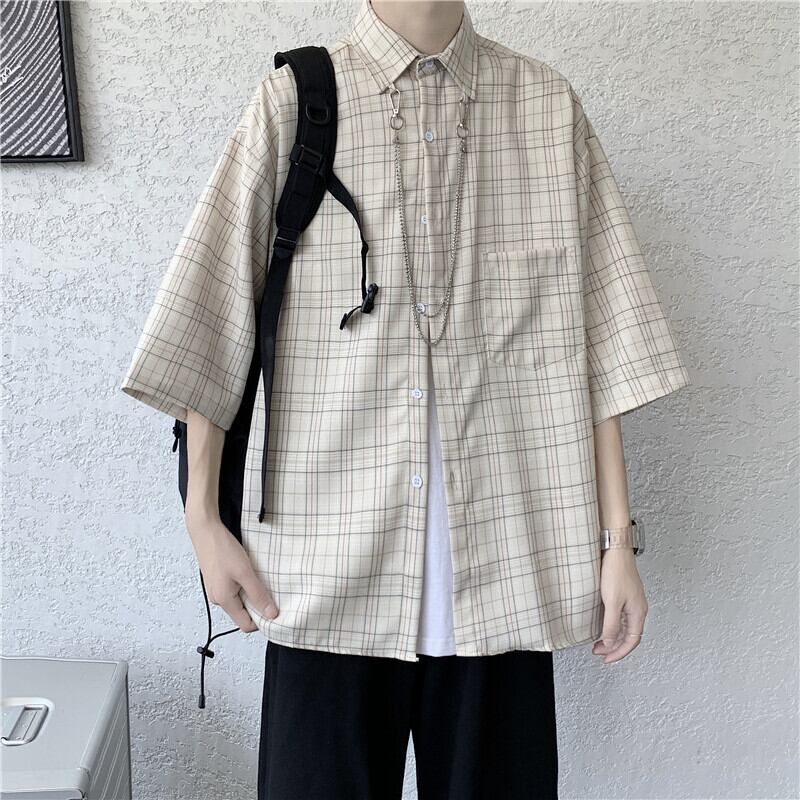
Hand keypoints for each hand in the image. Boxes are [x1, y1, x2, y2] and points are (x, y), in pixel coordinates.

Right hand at [185, 510, 278, 632]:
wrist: (206, 531)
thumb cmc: (223, 549)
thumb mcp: (245, 572)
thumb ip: (258, 595)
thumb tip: (271, 614)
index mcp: (224, 600)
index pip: (246, 625)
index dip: (262, 621)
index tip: (275, 610)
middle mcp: (218, 599)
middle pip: (243, 614)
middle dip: (258, 606)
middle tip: (271, 592)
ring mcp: (216, 590)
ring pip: (239, 601)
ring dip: (251, 594)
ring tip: (259, 579)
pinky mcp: (217, 581)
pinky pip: (234, 591)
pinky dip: (244, 585)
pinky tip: (249, 573)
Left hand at [592, 548, 646, 663]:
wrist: (615, 548)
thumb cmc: (616, 571)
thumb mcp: (612, 602)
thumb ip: (612, 625)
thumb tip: (610, 643)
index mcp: (638, 612)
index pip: (632, 641)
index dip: (619, 652)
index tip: (606, 659)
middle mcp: (637, 608)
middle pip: (629, 635)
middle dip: (615, 647)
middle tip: (600, 652)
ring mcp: (631, 600)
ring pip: (625, 626)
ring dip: (613, 636)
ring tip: (600, 641)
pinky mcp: (624, 592)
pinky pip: (621, 616)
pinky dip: (613, 624)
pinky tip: (603, 623)